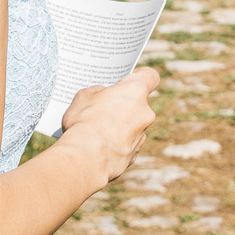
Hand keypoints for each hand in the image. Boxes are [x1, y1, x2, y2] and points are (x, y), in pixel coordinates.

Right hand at [57, 67, 159, 186]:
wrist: (86, 158)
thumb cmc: (85, 121)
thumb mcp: (84, 96)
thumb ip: (98, 92)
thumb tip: (101, 97)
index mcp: (135, 91)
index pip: (150, 76)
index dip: (139, 76)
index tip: (127, 79)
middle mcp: (145, 113)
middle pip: (137, 104)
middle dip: (121, 105)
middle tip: (100, 109)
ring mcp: (141, 136)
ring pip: (131, 126)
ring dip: (118, 127)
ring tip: (94, 131)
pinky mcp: (134, 155)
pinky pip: (125, 145)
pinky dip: (114, 145)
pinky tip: (96, 147)